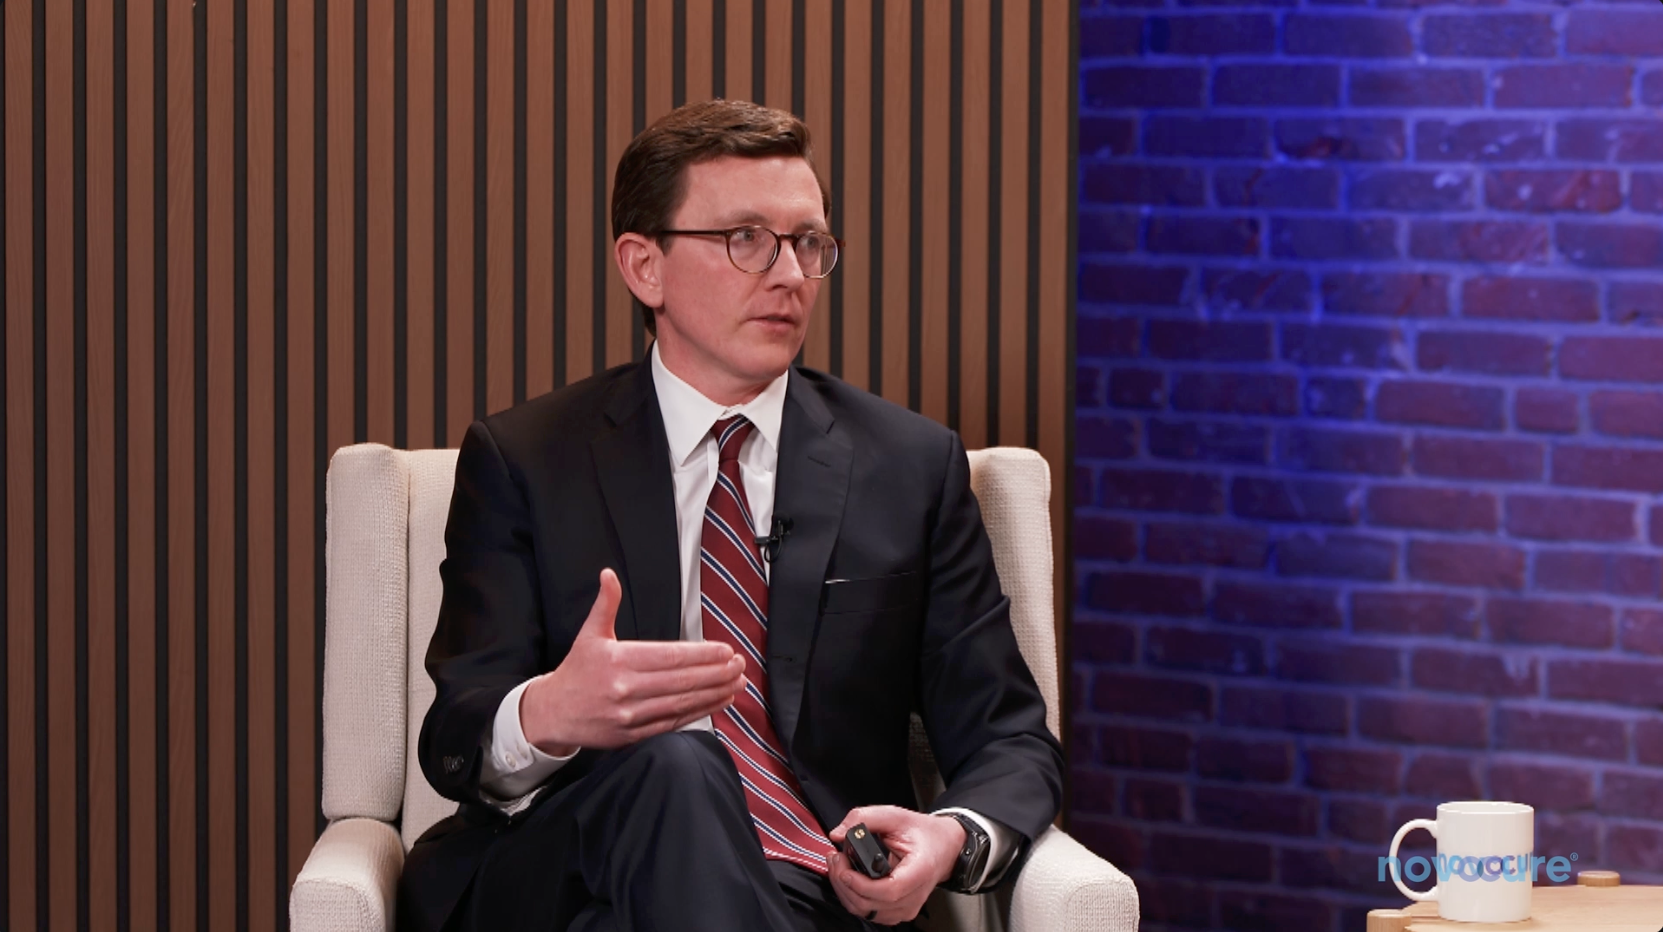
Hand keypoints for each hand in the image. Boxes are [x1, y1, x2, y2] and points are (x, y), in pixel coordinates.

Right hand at [519, 569, 744, 755]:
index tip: (725, 651)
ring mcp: (630, 715)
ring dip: (714, 693)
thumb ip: (605, 604)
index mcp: (618, 660)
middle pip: (681, 680)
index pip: (669, 657)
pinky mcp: (633, 735)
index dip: (701, 655)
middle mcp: (625, 689)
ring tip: (736, 683)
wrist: (552, 713)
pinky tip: (717, 702)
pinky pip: (672, 722)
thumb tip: (609, 575)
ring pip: (681, 703)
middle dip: (715, 673)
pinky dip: (698, 712)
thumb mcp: (588, 634)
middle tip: (739, 665)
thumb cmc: (576, 671)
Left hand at [825, 806, 965, 925]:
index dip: (862, 885)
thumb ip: (865, 818)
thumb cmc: (923, 833)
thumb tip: (839, 833)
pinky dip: (854, 898)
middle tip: (836, 859)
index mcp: (919, 871)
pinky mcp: (898, 911)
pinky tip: (849, 880)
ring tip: (840, 867)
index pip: (890, 890)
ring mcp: (907, 907)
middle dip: (845, 884)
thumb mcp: (896, 815)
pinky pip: (870, 912)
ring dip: (846, 892)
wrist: (943, 847)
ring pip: (867, 912)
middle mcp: (914, 895)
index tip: (845, 870)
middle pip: (872, 904)